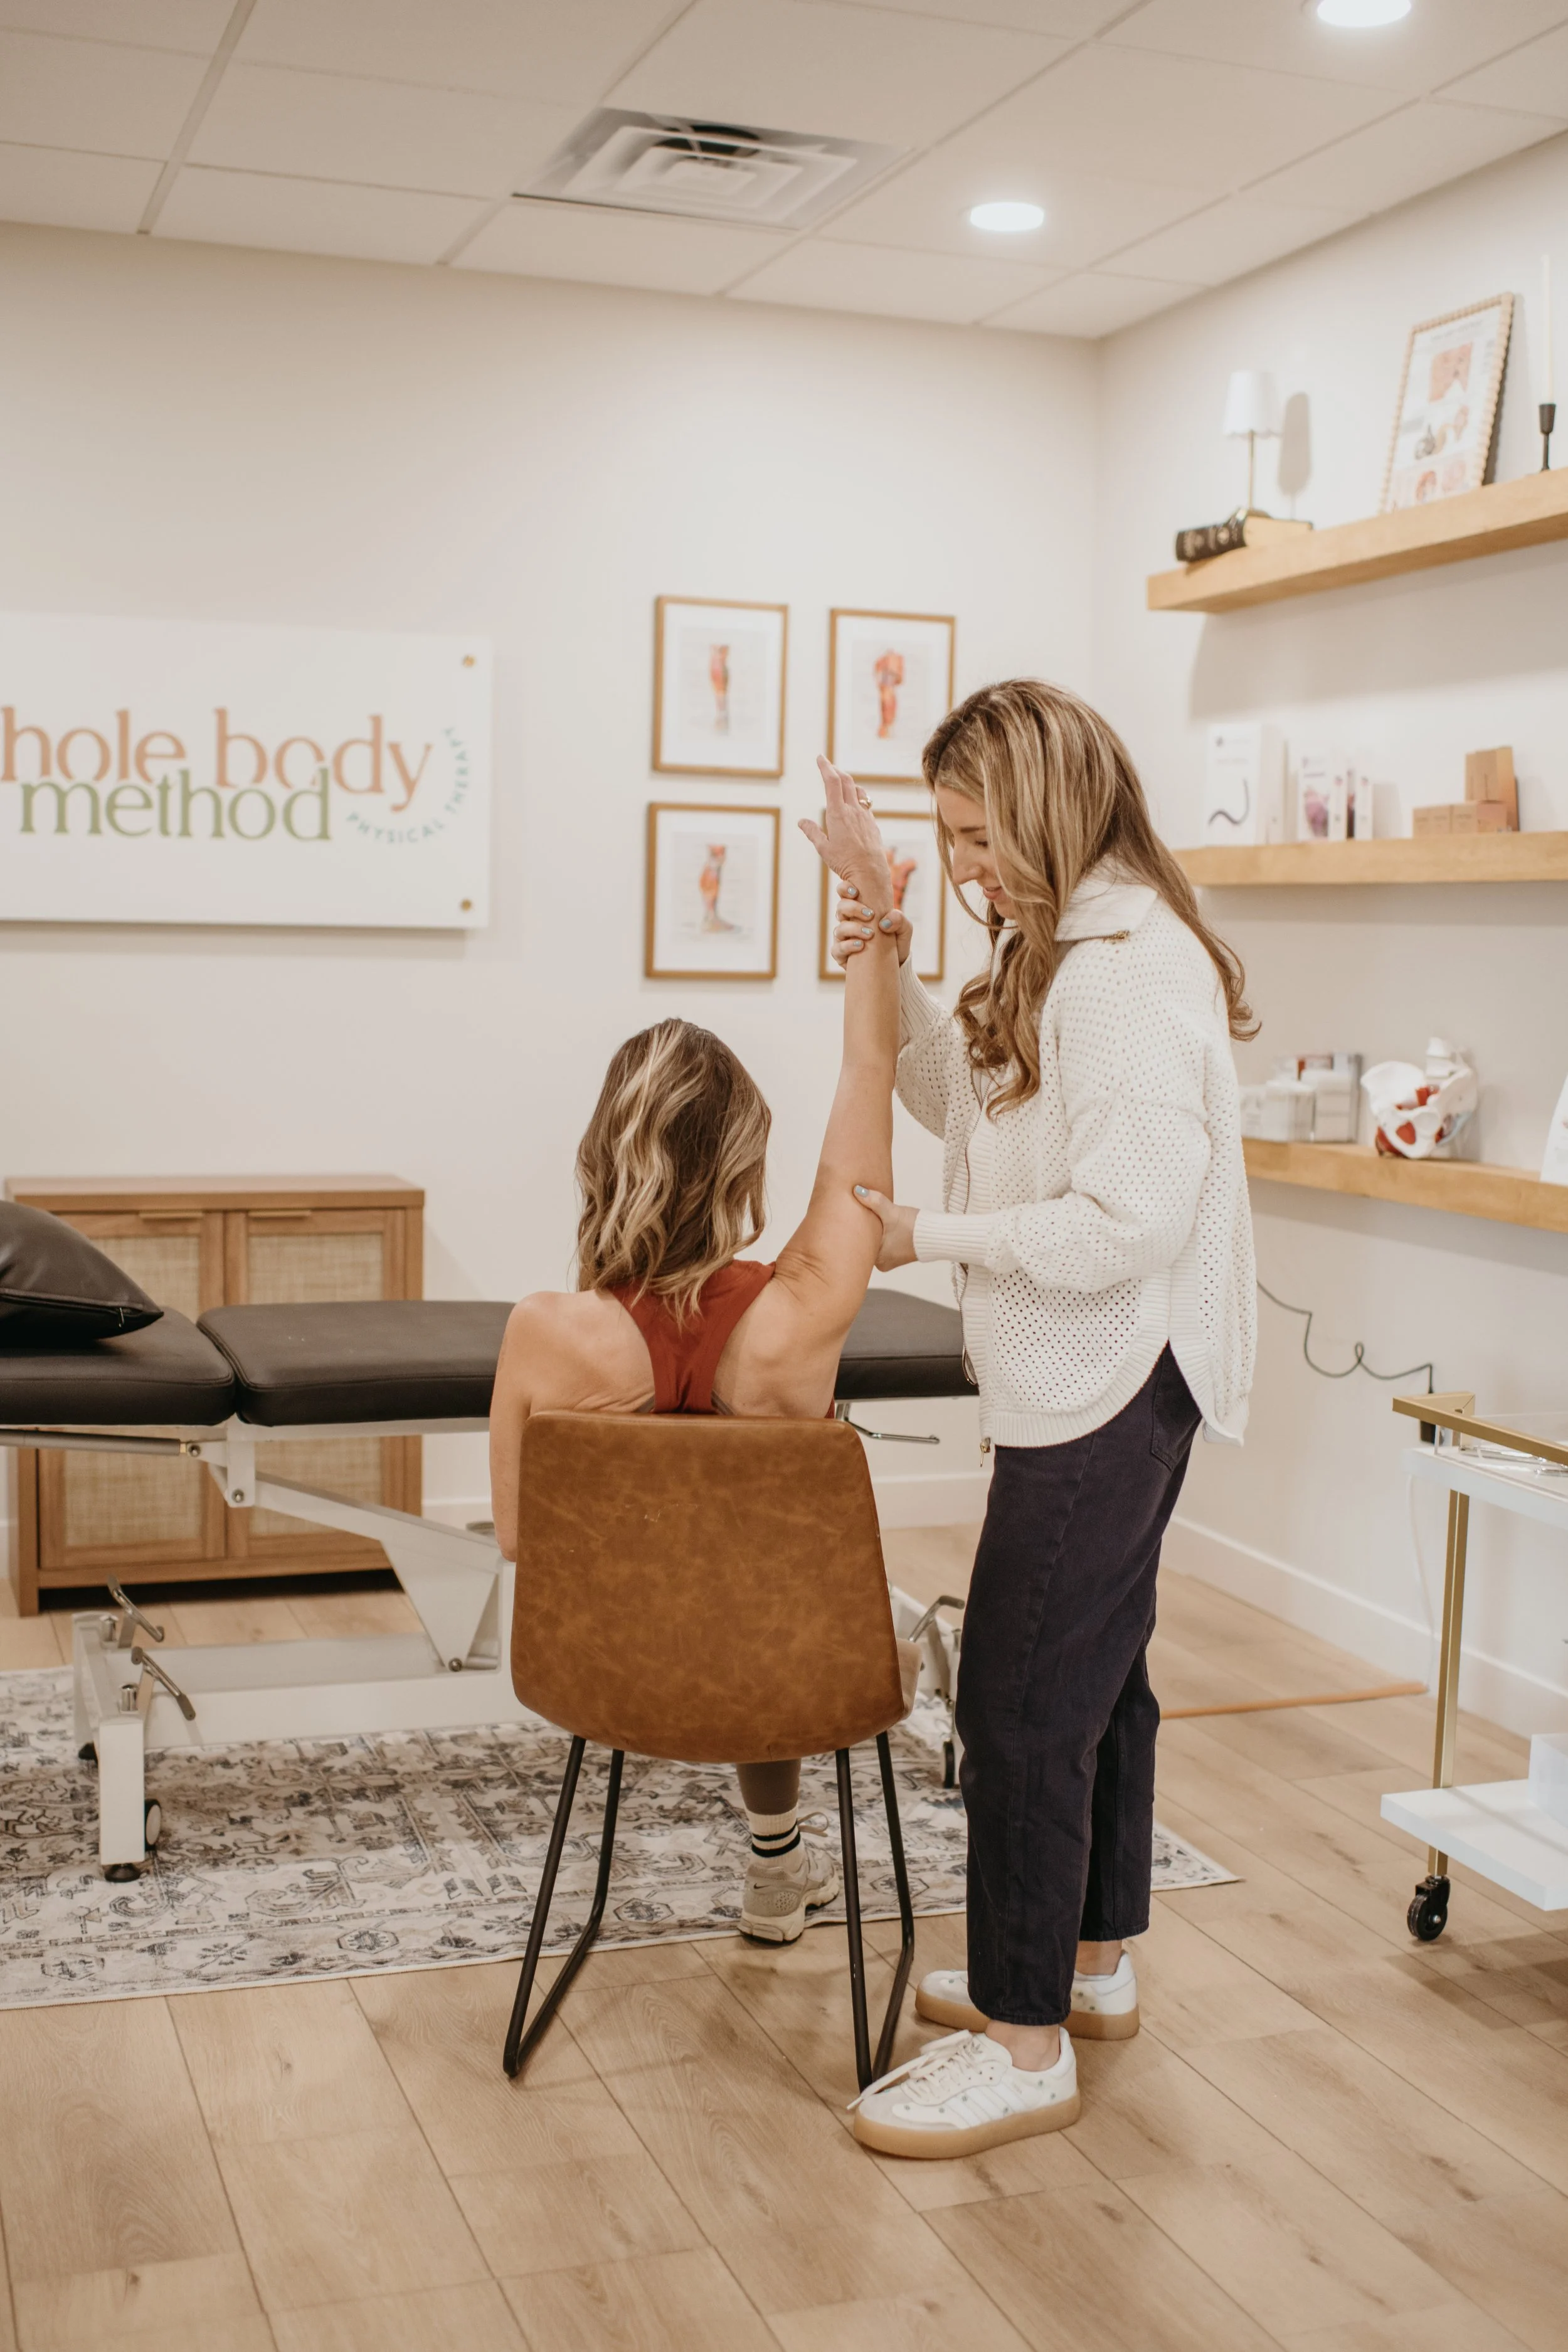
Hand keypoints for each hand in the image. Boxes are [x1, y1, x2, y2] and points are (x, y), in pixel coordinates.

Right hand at [799, 756, 891, 911]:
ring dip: (848, 781)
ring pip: (858, 789)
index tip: (820, 757)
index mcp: (838, 813)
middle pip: (845, 781)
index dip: (825, 767)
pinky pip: (866, 802)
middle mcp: (853, 810)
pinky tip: (855, 800)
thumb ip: (812, 832)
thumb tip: (801, 821)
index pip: (831, 781)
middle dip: (835, 770)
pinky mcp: (872, 823)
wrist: (870, 873)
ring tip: (841, 780)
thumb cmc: (845, 863)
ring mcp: (865, 815)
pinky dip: (858, 795)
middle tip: (828, 765)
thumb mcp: (824, 848)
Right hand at [833, 879, 911, 967]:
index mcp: (859, 910)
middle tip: (870, 914)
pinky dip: (848, 946)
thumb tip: (884, 921)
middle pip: (841, 908)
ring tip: (870, 934)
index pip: (845, 893)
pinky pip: (837, 949)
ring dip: (854, 929)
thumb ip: (899, 919)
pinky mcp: (841, 955)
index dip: (845, 889)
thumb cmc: (896, 943)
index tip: (856, 892)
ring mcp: (843, 938)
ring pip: (839, 928)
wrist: (895, 967)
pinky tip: (861, 946)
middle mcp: (848, 921)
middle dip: (853, 908)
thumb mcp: (904, 930)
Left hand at [851, 1185, 918, 1270]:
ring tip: (871, 1217)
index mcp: (877, 1258)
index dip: (852, 1230)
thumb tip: (857, 1191)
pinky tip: (882, 1224)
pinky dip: (882, 1234)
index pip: (857, 1244)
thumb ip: (875, 1202)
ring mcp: (889, 1259)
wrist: (937, 1234)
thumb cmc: (915, 1227)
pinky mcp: (897, 1254)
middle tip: (856, 1214)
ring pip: (874, 1242)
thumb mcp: (892, 1212)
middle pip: (865, 1243)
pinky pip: (883, 1243)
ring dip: (874, 1231)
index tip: (848, 1218)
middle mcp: (881, 1262)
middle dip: (863, 1229)